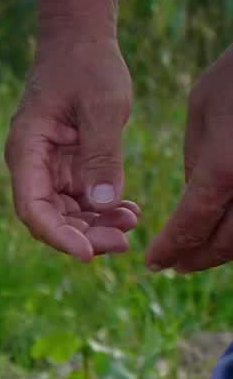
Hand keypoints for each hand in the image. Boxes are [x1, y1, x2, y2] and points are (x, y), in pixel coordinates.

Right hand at [5, 36, 140, 260]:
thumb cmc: (86, 67)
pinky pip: (79, 198)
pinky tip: (127, 210)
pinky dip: (101, 208)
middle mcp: (30, 165)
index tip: (87, 253)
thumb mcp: (102, 107)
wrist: (78, 42)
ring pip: (64, 212)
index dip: (56, 235)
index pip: (32, 207)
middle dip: (83, 235)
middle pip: (48, 217)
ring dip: (95, 225)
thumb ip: (101, 155)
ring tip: (131, 222)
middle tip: (123, 242)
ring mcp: (47, 167)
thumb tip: (102, 204)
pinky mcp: (65, 165)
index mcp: (26, 150)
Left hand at [145, 46, 232, 272]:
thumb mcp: (203, 114)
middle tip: (177, 264)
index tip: (153, 261)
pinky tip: (225, 231)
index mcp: (225, 168)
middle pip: (228, 242)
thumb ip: (197, 162)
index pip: (193, 225)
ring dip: (224, 250)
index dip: (171, 248)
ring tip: (198, 253)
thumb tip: (192, 202)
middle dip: (199, 258)